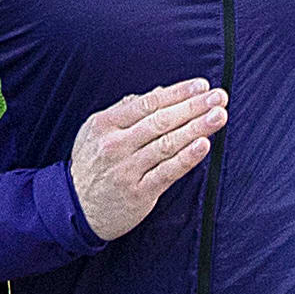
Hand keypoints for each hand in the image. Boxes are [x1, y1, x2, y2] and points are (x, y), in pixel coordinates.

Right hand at [70, 80, 227, 242]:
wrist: (75, 208)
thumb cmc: (93, 165)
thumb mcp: (98, 131)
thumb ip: (127, 110)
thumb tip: (160, 92)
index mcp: (105, 124)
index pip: (148, 103)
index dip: (178, 93)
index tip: (202, 86)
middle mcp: (115, 145)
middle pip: (161, 121)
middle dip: (193, 106)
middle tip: (219, 97)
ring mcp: (127, 169)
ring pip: (167, 144)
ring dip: (197, 128)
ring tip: (219, 116)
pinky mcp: (139, 193)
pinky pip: (167, 172)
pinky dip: (187, 158)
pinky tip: (204, 145)